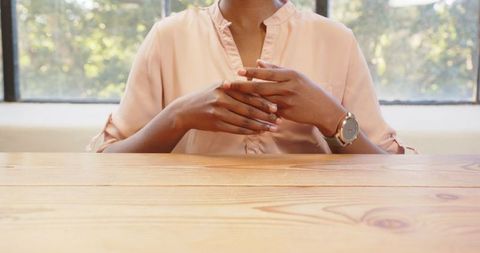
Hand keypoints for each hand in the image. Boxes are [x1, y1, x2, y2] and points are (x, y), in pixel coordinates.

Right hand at [170, 82, 280, 134]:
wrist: (185, 111)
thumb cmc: (206, 97)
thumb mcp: (219, 86)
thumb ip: (236, 86)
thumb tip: (256, 84)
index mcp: (225, 86)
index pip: (249, 95)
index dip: (264, 102)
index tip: (277, 107)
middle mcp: (222, 98)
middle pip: (249, 108)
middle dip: (266, 115)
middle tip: (279, 120)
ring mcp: (218, 112)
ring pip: (244, 121)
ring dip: (260, 126)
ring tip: (272, 129)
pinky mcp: (216, 124)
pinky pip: (236, 129)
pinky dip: (249, 132)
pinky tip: (258, 133)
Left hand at [223, 61, 346, 136]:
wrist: (323, 108)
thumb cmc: (307, 89)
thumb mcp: (294, 76)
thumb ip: (275, 69)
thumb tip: (257, 62)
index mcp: (290, 75)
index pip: (266, 73)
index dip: (251, 72)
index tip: (237, 71)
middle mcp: (288, 87)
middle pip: (260, 87)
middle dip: (242, 86)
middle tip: (227, 85)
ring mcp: (287, 101)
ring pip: (262, 100)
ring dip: (246, 100)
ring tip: (231, 98)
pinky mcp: (286, 113)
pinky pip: (267, 112)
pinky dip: (256, 111)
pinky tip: (243, 111)